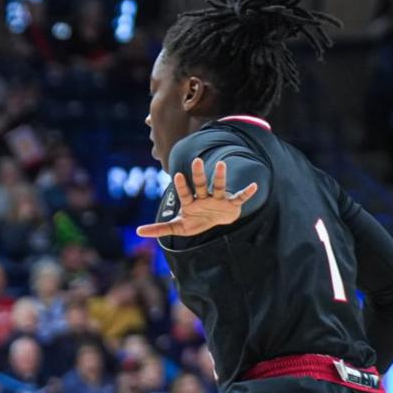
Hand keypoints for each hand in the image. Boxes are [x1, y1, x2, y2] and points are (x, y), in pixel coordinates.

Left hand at [135, 157, 259, 239]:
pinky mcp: (231, 205)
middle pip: (201, 184)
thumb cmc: (196, 222)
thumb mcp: (178, 227)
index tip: (177, 174)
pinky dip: (247, 193)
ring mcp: (218, 200)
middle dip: (198, 174)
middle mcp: (204, 197)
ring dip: (221, 177)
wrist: (216, 222)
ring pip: (219, 186)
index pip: (185, 192)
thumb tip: (138, 231)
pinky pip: (240, 198)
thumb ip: (159, 228)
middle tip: (196, 161)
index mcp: (191, 202)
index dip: (182, 185)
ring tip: (222, 163)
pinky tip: (254, 186)